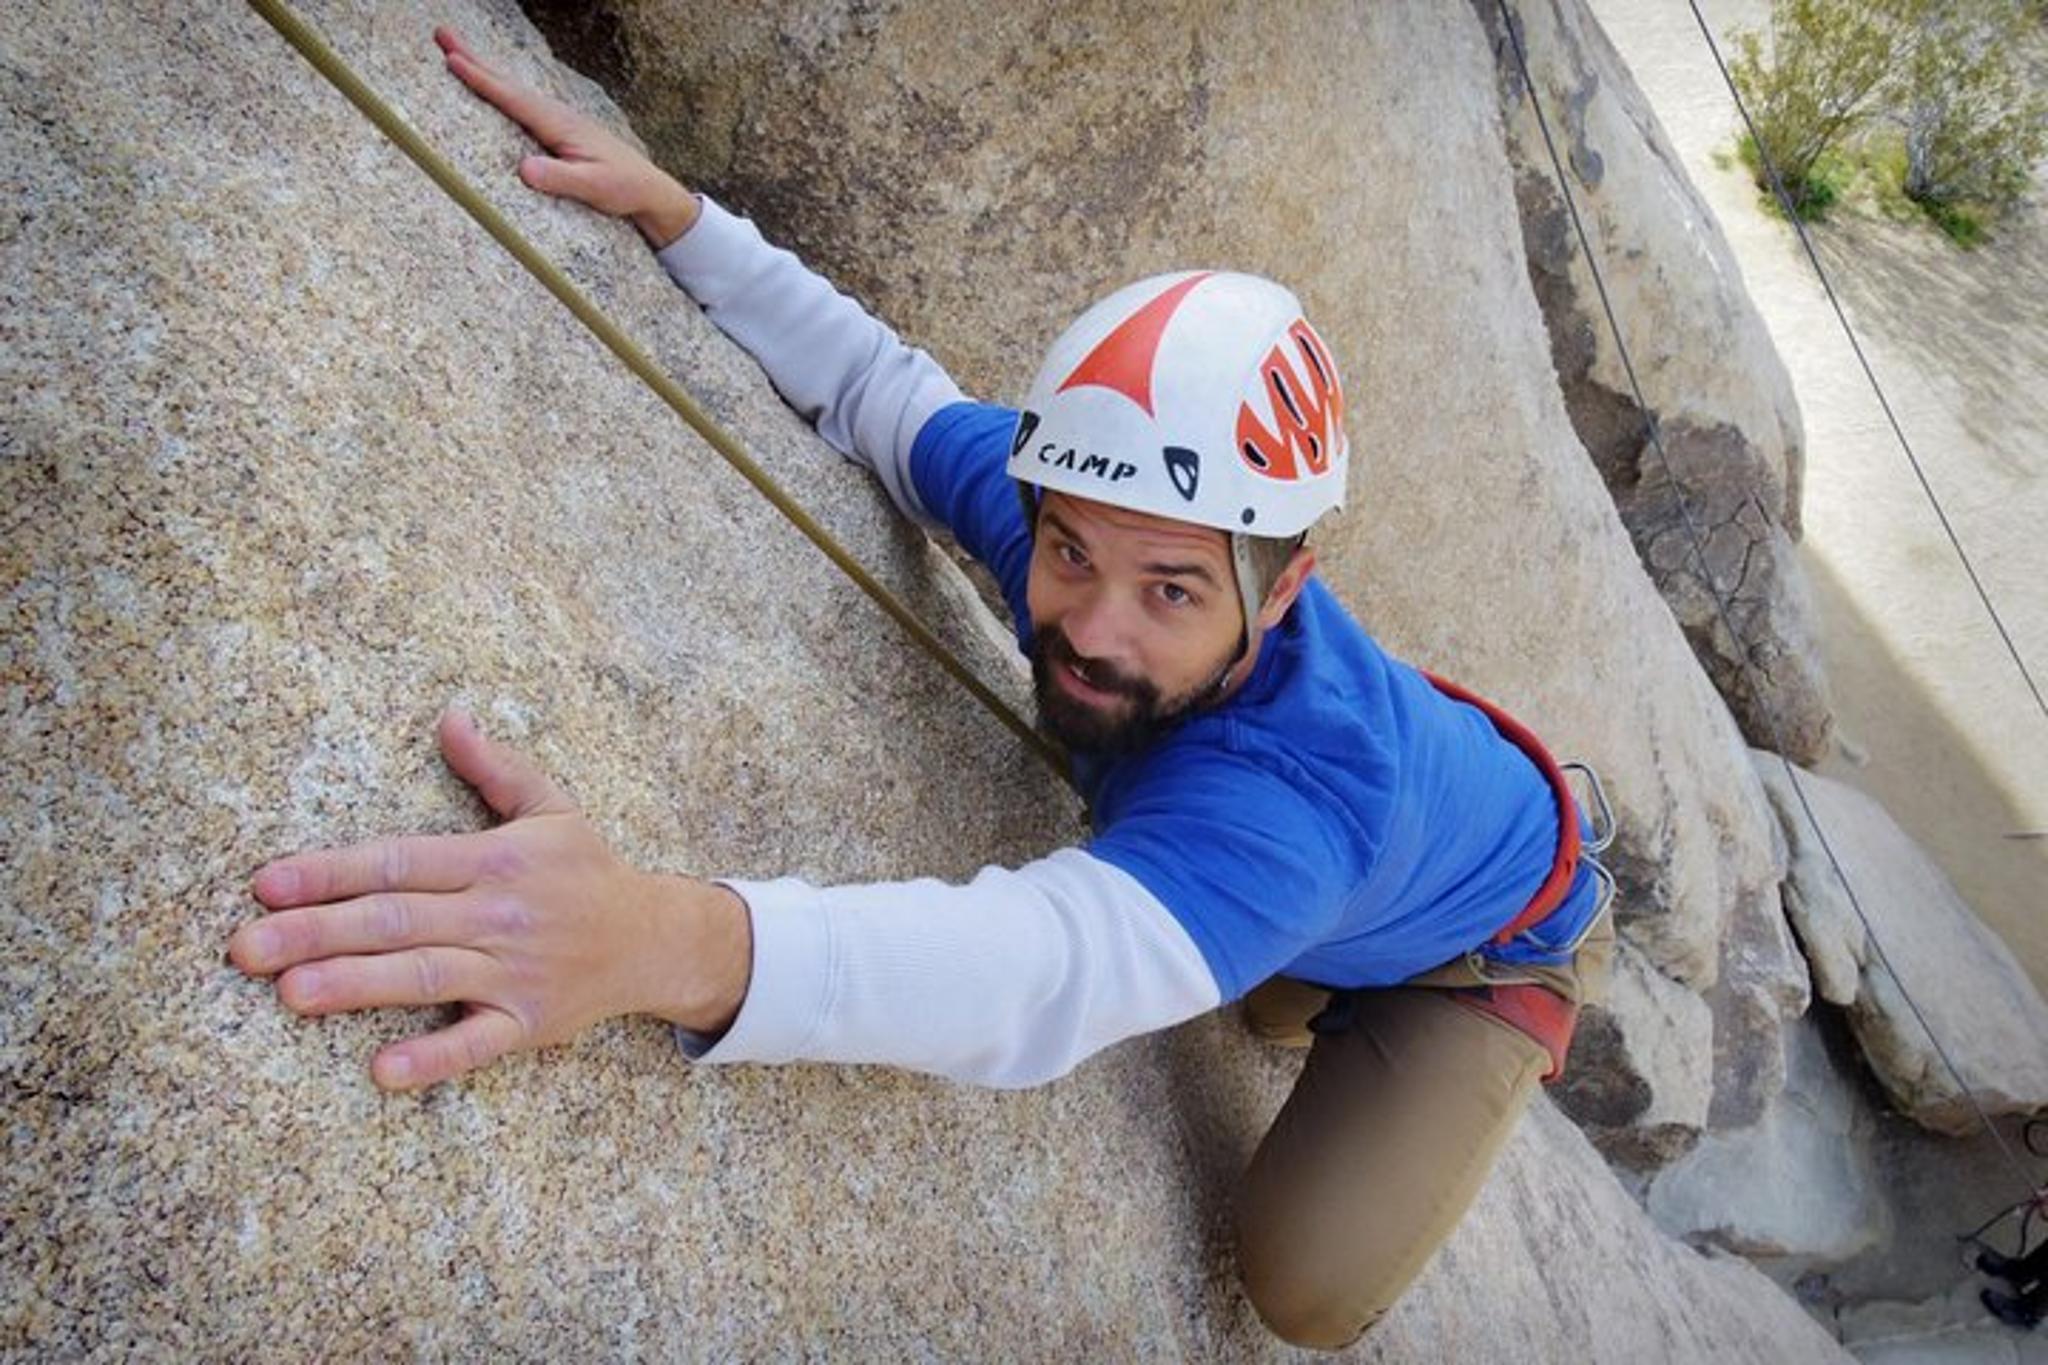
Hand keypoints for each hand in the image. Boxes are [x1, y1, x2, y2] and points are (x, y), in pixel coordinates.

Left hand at [230, 708, 750, 1090]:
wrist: (656, 939)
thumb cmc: (588, 872)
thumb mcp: (550, 807)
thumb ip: (494, 768)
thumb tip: (450, 717)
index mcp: (496, 859)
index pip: (400, 862)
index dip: (331, 871)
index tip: (267, 883)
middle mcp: (501, 913)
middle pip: (397, 920)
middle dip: (317, 932)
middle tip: (245, 947)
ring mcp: (515, 971)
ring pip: (426, 977)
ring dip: (356, 985)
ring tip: (290, 993)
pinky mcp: (530, 1023)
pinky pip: (478, 1044)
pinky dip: (435, 1059)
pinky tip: (383, 1070)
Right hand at [435, 26, 700, 248]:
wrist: (648, 188)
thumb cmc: (622, 188)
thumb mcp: (592, 187)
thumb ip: (560, 179)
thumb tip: (524, 169)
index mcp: (560, 124)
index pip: (513, 99)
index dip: (481, 80)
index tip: (452, 61)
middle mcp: (557, 115)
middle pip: (508, 83)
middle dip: (474, 59)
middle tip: (441, 34)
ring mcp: (558, 119)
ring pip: (513, 89)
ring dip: (484, 70)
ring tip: (456, 53)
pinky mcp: (559, 129)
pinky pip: (521, 103)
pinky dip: (501, 88)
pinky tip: (493, 87)